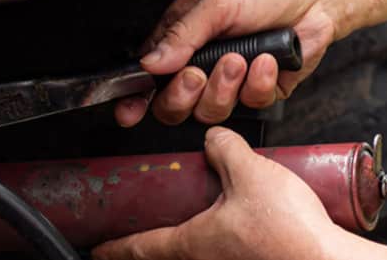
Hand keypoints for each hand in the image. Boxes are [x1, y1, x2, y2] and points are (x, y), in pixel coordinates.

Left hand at [93, 128, 347, 259]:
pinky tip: (242, 229)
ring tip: (194, 222)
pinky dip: (223, 245)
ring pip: (199, 256)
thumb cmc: (289, 232)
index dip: (114, 247)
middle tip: (140, 233)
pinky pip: (229, 256)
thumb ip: (226, 149)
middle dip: (151, 245)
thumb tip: (215, 137)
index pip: (138, 249)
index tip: (98, 249)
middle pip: (166, 257)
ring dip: (191, 243)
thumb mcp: (250, 172)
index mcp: (191, 244)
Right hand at [114, 0, 359, 126]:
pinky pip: (250, 104)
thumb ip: (182, 36)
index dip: (135, 98)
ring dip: (224, 87)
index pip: (148, 75)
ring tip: (240, 58)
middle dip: (184, 95)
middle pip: (174, 105)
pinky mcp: (260, 90)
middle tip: (198, 74)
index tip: (129, 111)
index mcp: (184, 37)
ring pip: (211, 111)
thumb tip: (151, 63)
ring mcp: (232, 80)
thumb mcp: (217, 3)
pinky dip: (258, 83)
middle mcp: (204, 62)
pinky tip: (267, 59)